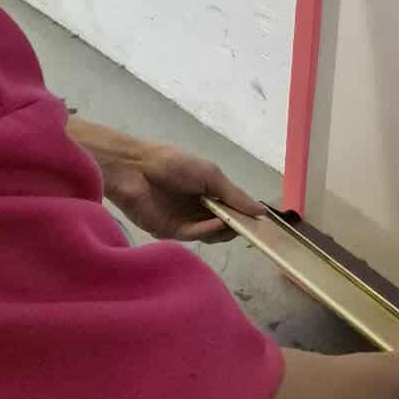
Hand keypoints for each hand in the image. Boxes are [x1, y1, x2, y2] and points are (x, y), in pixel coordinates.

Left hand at [68, 118, 261, 241]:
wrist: (134, 168)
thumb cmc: (173, 163)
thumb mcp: (210, 174)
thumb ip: (235, 195)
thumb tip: (262, 211)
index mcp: (207, 193)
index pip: (232, 209)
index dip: (246, 215)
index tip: (263, 222)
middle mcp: (198, 209)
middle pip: (224, 225)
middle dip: (238, 225)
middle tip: (253, 227)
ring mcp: (184, 222)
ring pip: (211, 234)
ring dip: (224, 229)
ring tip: (236, 222)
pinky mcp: (170, 232)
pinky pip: (193, 235)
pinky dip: (208, 231)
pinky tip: (218, 223)